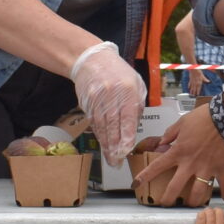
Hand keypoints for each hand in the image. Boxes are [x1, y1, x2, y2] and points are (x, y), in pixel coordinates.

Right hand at [70, 40, 146, 163]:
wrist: (92, 60)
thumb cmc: (119, 73)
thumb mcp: (136, 85)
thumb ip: (136, 106)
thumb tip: (134, 129)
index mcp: (128, 90)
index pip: (127, 118)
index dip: (126, 136)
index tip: (126, 151)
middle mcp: (111, 96)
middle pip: (113, 126)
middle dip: (115, 147)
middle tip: (118, 162)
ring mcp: (97, 100)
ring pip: (102, 127)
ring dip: (106, 145)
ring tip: (111, 159)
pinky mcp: (87, 103)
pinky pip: (94, 123)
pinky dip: (99, 136)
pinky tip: (103, 145)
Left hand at [134, 103, 223, 207]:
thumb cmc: (204, 118)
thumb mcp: (182, 122)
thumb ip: (170, 134)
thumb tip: (162, 142)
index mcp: (178, 152)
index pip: (157, 167)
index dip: (144, 176)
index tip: (135, 184)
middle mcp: (190, 164)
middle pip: (175, 187)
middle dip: (168, 199)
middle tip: (165, 204)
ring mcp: (206, 168)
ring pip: (198, 192)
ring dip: (194, 201)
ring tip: (191, 205)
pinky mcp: (221, 169)